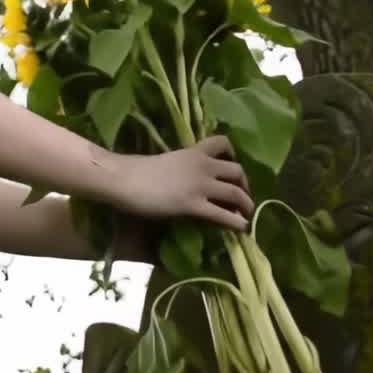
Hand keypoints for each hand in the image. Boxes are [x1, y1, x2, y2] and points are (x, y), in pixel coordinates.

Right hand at [108, 135, 253, 231]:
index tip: (231, 165)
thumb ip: (182, 167)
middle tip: (242, 197)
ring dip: (246, 205)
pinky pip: (223, 215)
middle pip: (237, 171)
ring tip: (247, 216)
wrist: (124, 179)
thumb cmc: (136, 170)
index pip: (222, 142)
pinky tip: (242, 229)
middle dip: (245, 185)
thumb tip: (186, 180)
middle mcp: (202, 166)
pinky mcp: (193, 205)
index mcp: (193, 152)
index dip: (233, 154)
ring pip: (236, 194)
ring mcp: (200, 186)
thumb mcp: (166, 162)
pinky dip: (237, 223)